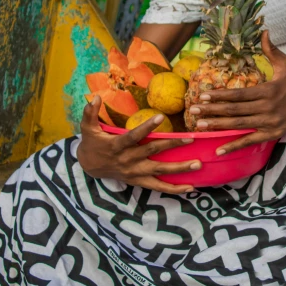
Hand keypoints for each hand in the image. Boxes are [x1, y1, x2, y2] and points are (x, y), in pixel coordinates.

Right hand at [77, 95, 200, 193]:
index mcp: (116, 145)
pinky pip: (158, 187)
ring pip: (160, 171)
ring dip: (180, 168)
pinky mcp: (139, 181)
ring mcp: (135, 172)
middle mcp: (128, 160)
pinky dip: (174, 189)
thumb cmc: (92, 143)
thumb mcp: (87, 128)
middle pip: (153, 152)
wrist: (90, 167)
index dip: (147, 127)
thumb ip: (90, 112)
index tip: (161, 117)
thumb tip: (94, 96)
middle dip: (173, 145)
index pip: (134, 136)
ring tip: (198, 164)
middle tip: (191, 139)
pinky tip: (190, 187)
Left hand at [188, 31, 285, 154]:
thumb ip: (272, 50)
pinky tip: (219, 149)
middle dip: (211, 110)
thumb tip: (264, 30)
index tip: (202, 94)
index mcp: (268, 91)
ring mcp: (269, 123)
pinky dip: (234, 146)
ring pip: (239, 125)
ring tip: (199, 125)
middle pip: (234, 110)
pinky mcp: (272, 134)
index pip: (238, 94)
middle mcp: (267, 109)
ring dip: (218, 126)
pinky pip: (250, 140)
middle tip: (192, 109)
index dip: (219, 95)